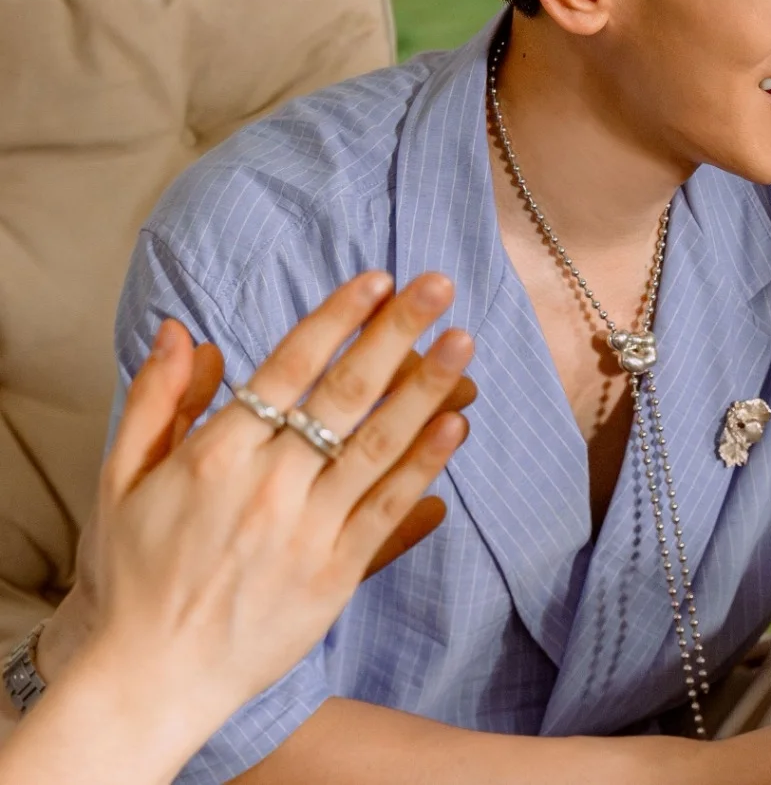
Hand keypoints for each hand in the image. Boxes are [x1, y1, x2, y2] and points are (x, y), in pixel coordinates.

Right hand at [63, 271, 472, 725]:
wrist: (149, 677)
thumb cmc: (135, 574)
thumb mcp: (121, 480)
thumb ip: (156, 401)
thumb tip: (183, 331)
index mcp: (215, 454)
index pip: (289, 368)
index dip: (337, 319)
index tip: (378, 279)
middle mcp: (267, 486)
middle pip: (344, 394)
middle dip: (396, 333)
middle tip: (439, 287)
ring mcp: (306, 530)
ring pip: (377, 445)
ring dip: (426, 388)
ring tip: (463, 341)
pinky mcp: (336, 573)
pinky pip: (388, 508)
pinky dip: (424, 464)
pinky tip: (457, 425)